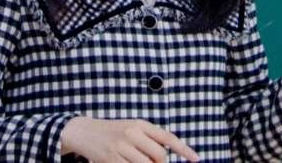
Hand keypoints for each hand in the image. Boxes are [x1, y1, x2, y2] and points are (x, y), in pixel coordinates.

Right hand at [60, 116, 199, 162]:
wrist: (84, 131)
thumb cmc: (113, 132)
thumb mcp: (132, 128)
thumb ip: (149, 140)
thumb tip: (164, 158)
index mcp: (140, 123)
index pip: (167, 138)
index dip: (184, 149)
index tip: (196, 159)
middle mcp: (132, 133)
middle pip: (159, 155)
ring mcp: (121, 146)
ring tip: (138, 162)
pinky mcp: (111, 159)